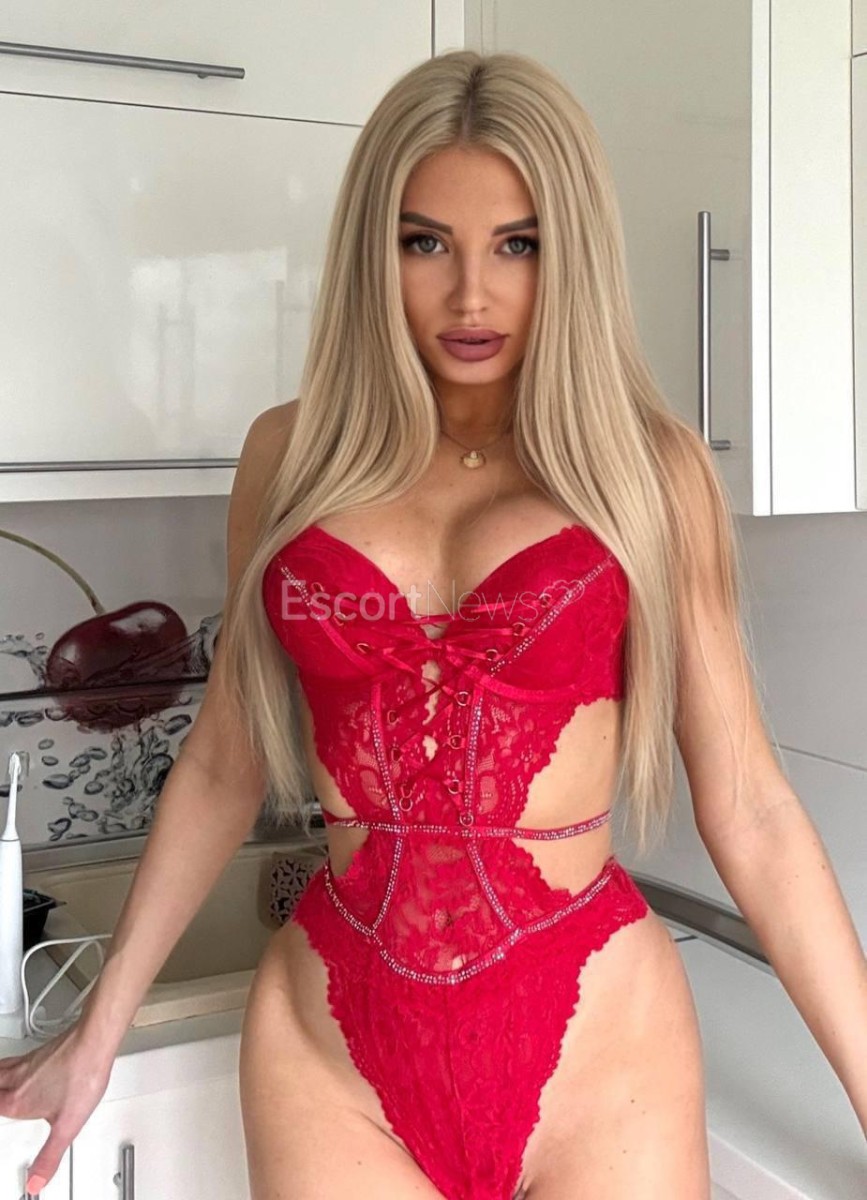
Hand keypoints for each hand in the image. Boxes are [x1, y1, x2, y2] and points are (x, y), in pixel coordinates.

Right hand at [0, 1023, 114, 1194]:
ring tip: (0, 1088)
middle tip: (0, 1102)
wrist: (94, 1043)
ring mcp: (27, 1064)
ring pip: (0, 1071)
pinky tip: (21, 1070)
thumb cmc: (83, 1077)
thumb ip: (49, 1157)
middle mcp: (17, 1080)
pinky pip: (14, 1061)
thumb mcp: (66, 1127)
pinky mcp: (39, 1052)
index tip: (2, 1115)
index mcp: (18, 1101)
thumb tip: (36, 1181)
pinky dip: (7, 1068)